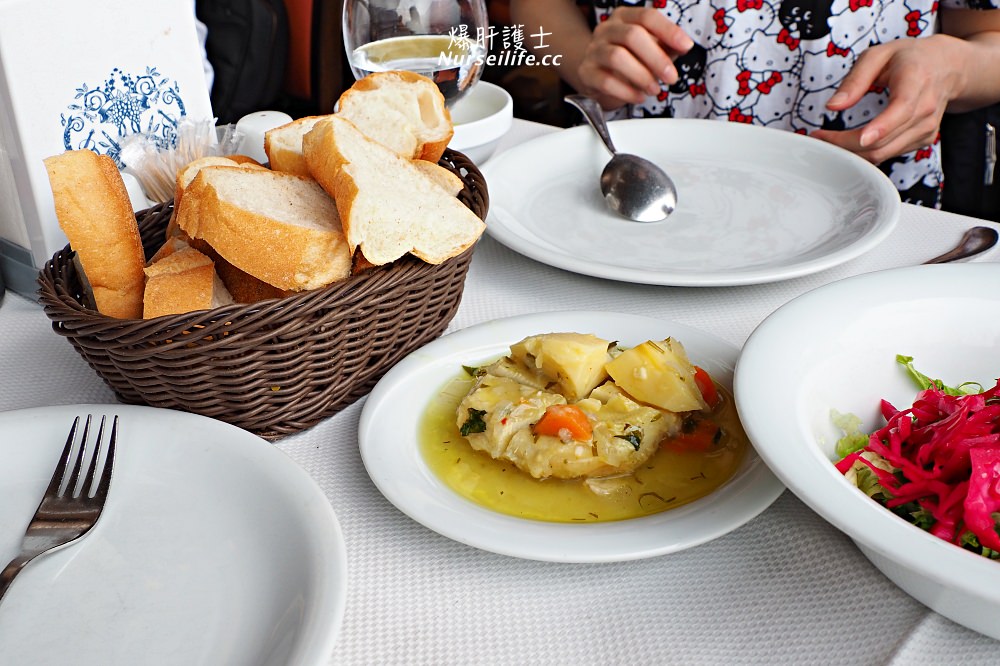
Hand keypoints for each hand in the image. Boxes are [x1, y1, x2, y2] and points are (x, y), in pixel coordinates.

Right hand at [576, 7, 693, 110]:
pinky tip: (639, 96)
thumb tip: (684, 46)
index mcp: (624, 18)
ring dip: (642, 76)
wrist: (596, 76)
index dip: (668, 31)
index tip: (685, 46)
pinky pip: (606, 81)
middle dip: (657, 58)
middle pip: (632, 36)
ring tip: (654, 89)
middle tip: (671, 77)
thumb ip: (667, 46)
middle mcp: (606, 30)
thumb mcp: (650, 49)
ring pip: (617, 57)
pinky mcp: (586, 73)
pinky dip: (627, 92)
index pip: (647, 17)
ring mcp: (593, 50)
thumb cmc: (628, 60)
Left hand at [811, 34, 966, 163]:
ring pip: (883, 153)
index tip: (858, 139)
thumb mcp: (878, 55)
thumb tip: (832, 105)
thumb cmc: (910, 58)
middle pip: (884, 140)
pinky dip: (866, 153)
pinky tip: (852, 142)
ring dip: (852, 152)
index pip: (901, 110)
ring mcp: (927, 128)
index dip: (879, 128)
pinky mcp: (923, 140)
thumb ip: (855, 80)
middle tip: (819, 138)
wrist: (948, 66)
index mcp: (916, 81)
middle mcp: (926, 108)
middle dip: (846, 144)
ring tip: (830, 140)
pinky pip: (889, 154)